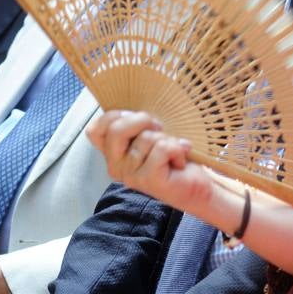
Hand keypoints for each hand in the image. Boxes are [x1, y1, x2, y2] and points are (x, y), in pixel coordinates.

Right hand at [86, 110, 211, 213]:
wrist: (197, 186)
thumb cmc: (173, 156)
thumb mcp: (149, 133)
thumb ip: (135, 124)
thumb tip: (133, 107)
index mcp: (112, 154)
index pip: (95, 130)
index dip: (116, 116)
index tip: (139, 119)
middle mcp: (116, 166)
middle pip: (116, 130)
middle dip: (142, 120)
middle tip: (160, 129)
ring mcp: (131, 176)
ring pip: (145, 138)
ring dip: (167, 139)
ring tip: (173, 152)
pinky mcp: (149, 180)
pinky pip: (162, 148)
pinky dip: (177, 148)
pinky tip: (180, 161)